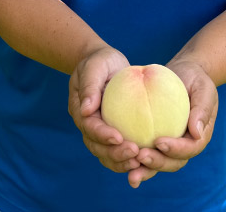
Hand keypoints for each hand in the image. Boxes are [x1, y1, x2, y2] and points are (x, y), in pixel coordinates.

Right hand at [67, 47, 142, 179]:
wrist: (105, 63)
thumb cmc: (100, 62)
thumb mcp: (95, 66)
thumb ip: (90, 85)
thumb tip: (86, 108)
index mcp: (81, 110)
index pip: (89, 127)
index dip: (102, 134)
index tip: (118, 137)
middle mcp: (88, 124)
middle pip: (97, 146)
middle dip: (114, 153)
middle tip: (134, 153)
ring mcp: (100, 130)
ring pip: (105, 153)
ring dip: (120, 161)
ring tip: (139, 162)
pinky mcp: (113, 131)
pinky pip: (117, 149)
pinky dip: (127, 158)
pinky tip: (144, 160)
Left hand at [125, 57, 218, 188]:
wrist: (183, 74)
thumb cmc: (195, 79)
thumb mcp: (203, 88)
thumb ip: (202, 109)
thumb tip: (196, 133)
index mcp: (199, 136)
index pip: (190, 148)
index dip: (176, 149)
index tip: (159, 141)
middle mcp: (184, 146)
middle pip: (173, 163)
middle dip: (157, 163)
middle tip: (140, 155)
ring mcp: (167, 147)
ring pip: (157, 165)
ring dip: (143, 170)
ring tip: (129, 170)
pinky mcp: (152, 143)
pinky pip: (142, 155)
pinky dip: (131, 161)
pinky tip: (116, 157)